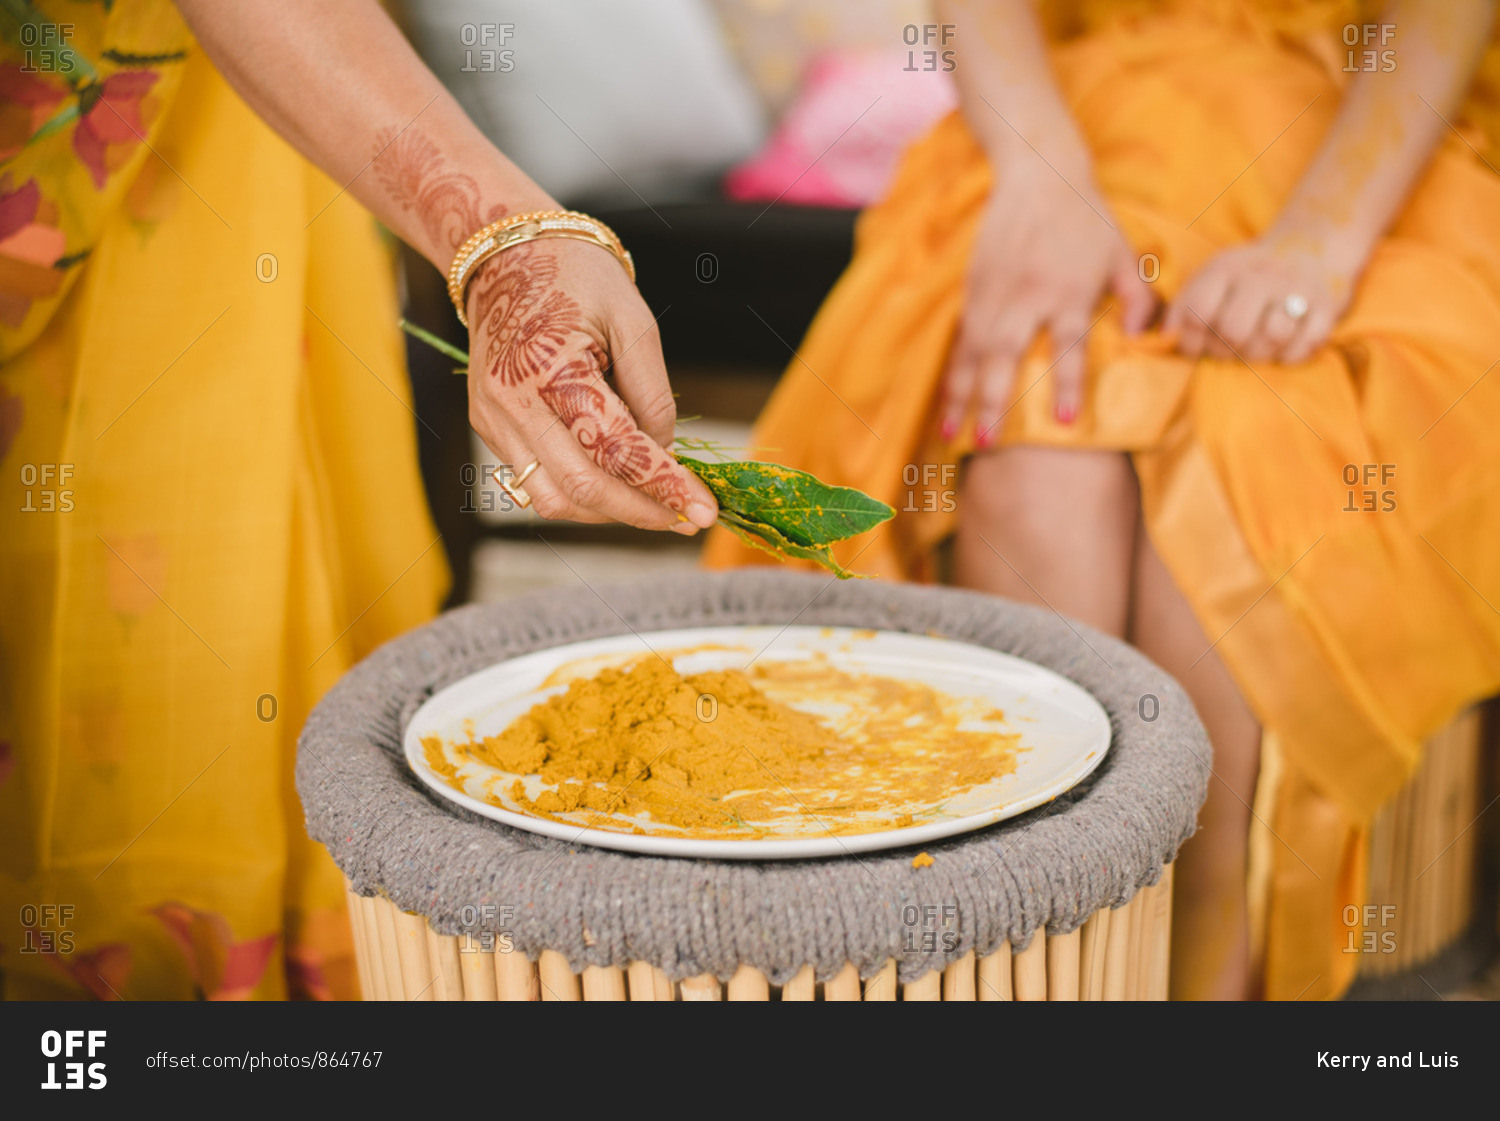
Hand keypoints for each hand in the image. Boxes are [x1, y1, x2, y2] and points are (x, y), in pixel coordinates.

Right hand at [465, 238, 718, 531]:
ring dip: (607, 512)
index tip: (705, 509)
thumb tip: (665, 456)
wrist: (506, 255)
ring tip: (652, 502)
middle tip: (686, 518)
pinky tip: (615, 482)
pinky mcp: (488, 427)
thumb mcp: (634, 320)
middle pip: (582, 487)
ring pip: (553, 499)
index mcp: (549, 368)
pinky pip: (535, 482)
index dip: (663, 484)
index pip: (615, 448)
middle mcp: (511, 402)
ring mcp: (493, 419)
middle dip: (640, 511)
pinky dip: (580, 493)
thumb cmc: (577, 277)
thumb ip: (652, 394)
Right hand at [941, 172, 1154, 441]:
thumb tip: (1141, 338)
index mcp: (1069, 291)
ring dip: (961, 394)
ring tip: (951, 431)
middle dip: (994, 400)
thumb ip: (1137, 298)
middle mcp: (1028, 296)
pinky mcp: (974, 287)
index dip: (1066, 384)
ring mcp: (995, 292)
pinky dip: (952, 369)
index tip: (1062, 421)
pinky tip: (946, 398)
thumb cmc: (1087, 216)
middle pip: (1007, 355)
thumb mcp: (1123, 253)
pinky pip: (961, 337)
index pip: (1068, 345)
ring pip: (974, 352)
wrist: (1038, 172)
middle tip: (987, 442)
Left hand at [1165, 239, 1350, 363]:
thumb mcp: (1211, 278)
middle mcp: (1261, 275)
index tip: (1196, 348)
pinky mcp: (1328, 306)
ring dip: (1261, 353)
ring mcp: (1296, 289)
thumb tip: (1162, 342)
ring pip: (1271, 337)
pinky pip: (1305, 346)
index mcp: (1226, 268)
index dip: (1190, 341)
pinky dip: (1291, 355)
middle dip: (1226, 351)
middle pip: (1234, 331)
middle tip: (1230, 349)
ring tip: (1258, 346)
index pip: (1196, 312)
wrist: (1312, 249)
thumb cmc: (1248, 278)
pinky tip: (1284, 346)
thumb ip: (1182, 307)